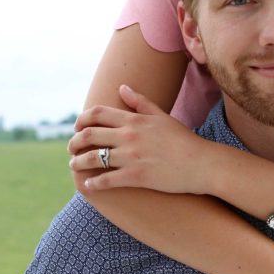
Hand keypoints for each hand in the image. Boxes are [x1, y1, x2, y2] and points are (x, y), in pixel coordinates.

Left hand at [68, 85, 212, 193]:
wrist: (202, 164)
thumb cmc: (183, 140)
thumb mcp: (161, 116)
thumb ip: (140, 102)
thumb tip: (122, 88)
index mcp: (134, 120)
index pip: (97, 114)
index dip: (82, 120)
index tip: (77, 128)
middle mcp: (129, 136)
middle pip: (89, 135)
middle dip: (75, 142)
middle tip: (71, 149)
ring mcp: (131, 157)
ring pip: (93, 158)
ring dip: (78, 162)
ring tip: (74, 166)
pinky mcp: (136, 177)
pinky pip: (106, 180)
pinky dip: (93, 183)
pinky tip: (88, 185)